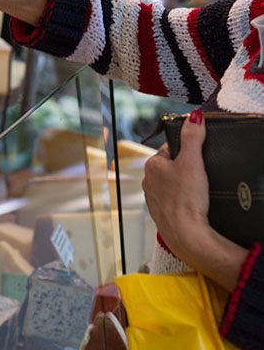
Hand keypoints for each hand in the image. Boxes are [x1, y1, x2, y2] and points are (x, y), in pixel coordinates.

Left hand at [143, 110, 212, 264]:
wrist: (186, 233)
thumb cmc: (186, 198)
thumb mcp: (193, 161)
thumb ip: (193, 137)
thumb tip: (194, 116)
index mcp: (151, 165)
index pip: (169, 148)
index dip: (186, 150)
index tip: (198, 157)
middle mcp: (147, 180)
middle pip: (170, 166)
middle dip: (185, 168)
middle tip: (201, 176)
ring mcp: (152, 197)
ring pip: (171, 183)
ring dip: (183, 185)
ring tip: (197, 191)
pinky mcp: (160, 212)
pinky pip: (173, 200)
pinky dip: (182, 200)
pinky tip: (192, 203)